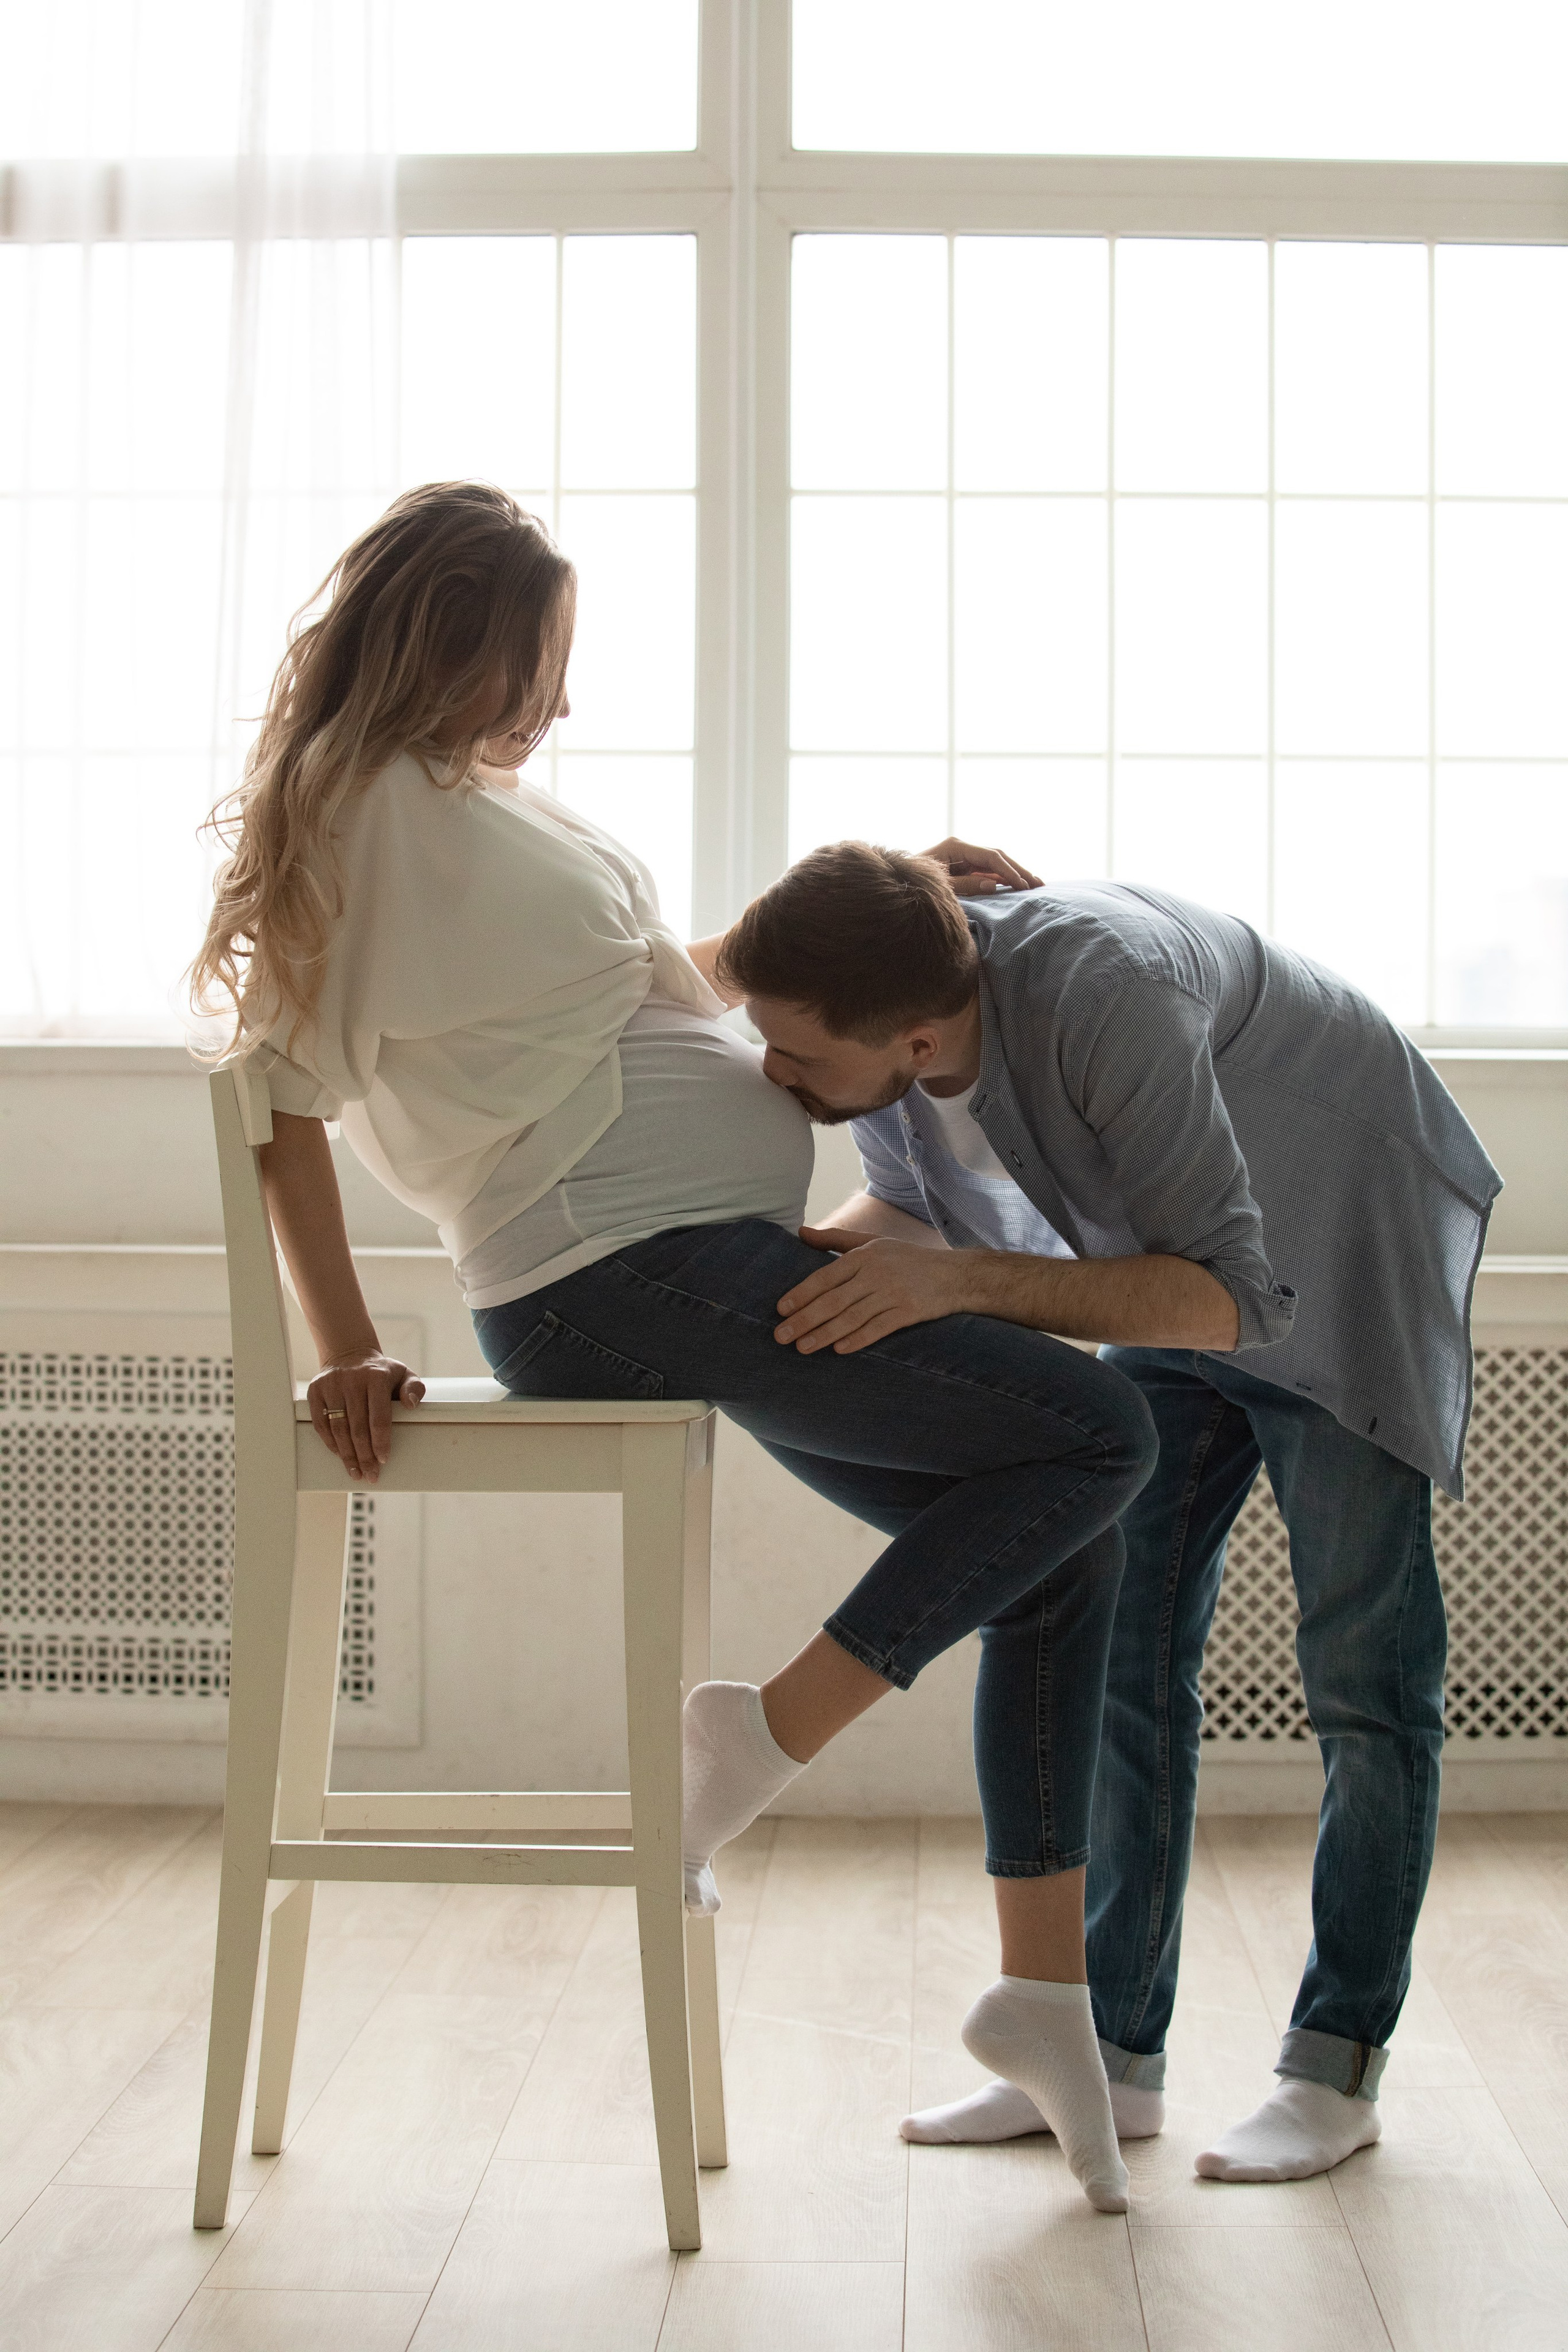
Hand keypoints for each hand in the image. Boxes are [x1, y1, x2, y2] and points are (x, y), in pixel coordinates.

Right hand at [308, 1352, 425, 1482]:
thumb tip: (411, 1404)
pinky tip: (339, 1454)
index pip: (378, 1417)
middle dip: (364, 1455)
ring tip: (355, 1471)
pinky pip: (321, 1422)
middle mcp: (352, 1380)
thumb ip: (413, 1388)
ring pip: (338, 1428)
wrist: (349, 1354)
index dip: (380, 1441)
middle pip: (357, 1427)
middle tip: (370, 1474)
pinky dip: (330, 1441)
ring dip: (347, 1454)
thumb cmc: (380, 1372)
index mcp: (376, 1377)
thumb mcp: (403, 1373)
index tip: (383, 1459)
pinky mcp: (315, 1390)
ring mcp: (331, 1385)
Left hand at [777, 1227, 969, 1353]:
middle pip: (834, 1300)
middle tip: (781, 1337)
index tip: (781, 1310)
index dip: (802, 1294)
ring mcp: (893, 1293)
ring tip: (802, 1348)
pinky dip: (858, 1339)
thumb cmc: (907, 1259)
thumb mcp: (872, 1243)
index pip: (825, 1277)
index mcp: (864, 1255)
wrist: (955, 1275)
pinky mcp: (909, 1311)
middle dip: (805, 1320)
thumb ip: (835, 1240)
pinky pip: (878, 1328)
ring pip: (852, 1317)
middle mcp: (876, 1273)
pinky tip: (839, 1349)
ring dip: (824, 1334)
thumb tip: (800, 1233)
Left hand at [921, 837, 1042, 896]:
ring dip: (1014, 874)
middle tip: (1039, 883)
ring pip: (996, 863)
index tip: (1022, 885)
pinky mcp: (964, 867)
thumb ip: (966, 885)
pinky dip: (1003, 879)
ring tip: (1034, 885)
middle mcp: (962, 847)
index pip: (990, 856)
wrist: (899, 884)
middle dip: (1019, 870)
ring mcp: (964, 857)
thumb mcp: (940, 887)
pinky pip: (988, 871)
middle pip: (997, 856)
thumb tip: (994, 884)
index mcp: (956, 846)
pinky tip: (1017, 886)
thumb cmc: (914, 884)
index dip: (1008, 870)